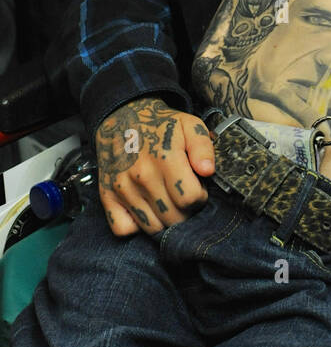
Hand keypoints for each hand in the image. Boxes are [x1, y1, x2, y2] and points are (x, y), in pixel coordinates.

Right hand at [93, 97, 214, 236]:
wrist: (122, 117)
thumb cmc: (160, 125)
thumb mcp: (189, 125)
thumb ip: (203, 147)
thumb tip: (208, 171)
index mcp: (165, 158)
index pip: (190, 199)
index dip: (200, 196)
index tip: (197, 188)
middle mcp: (142, 176)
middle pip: (173, 217)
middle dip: (185, 211)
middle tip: (183, 197)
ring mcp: (122, 188)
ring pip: (152, 228)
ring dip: (165, 221)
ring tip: (167, 202)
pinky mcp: (107, 196)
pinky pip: (123, 229)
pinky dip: (136, 226)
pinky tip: (146, 209)